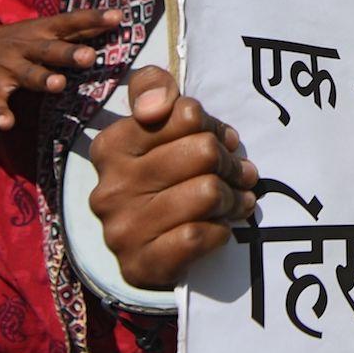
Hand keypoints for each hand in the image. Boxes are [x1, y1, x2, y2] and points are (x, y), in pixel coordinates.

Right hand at [0, 8, 122, 129]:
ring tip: (58, 85)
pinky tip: (7, 123)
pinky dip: (0, 113)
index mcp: (40, 32)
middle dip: (69, 53)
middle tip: (89, 57)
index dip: (93, 19)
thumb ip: (75, 30)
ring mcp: (5, 68)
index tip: (118, 17)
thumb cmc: (10, 41)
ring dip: (42, 80)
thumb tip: (117, 19)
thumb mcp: (39, 30)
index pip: (70, 22)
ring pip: (27, 74)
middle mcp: (25, 47)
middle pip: (50, 49)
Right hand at [89, 66, 256, 289]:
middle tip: (242, 174)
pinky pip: (198, 236)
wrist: (142, 248)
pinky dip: (219, 231)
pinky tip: (219, 227)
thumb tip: (158, 105)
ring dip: (233, 198)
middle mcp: (111, 187)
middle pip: (203, 151)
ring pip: (207, 193)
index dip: (215, 127)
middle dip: (231, 163)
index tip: (224, 141)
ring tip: (237, 200)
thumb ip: (152, 89)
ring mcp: (122, 228)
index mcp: (112, 145)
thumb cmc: (159, 174)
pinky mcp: (140, 264)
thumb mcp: (153, 126)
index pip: (187, 114)